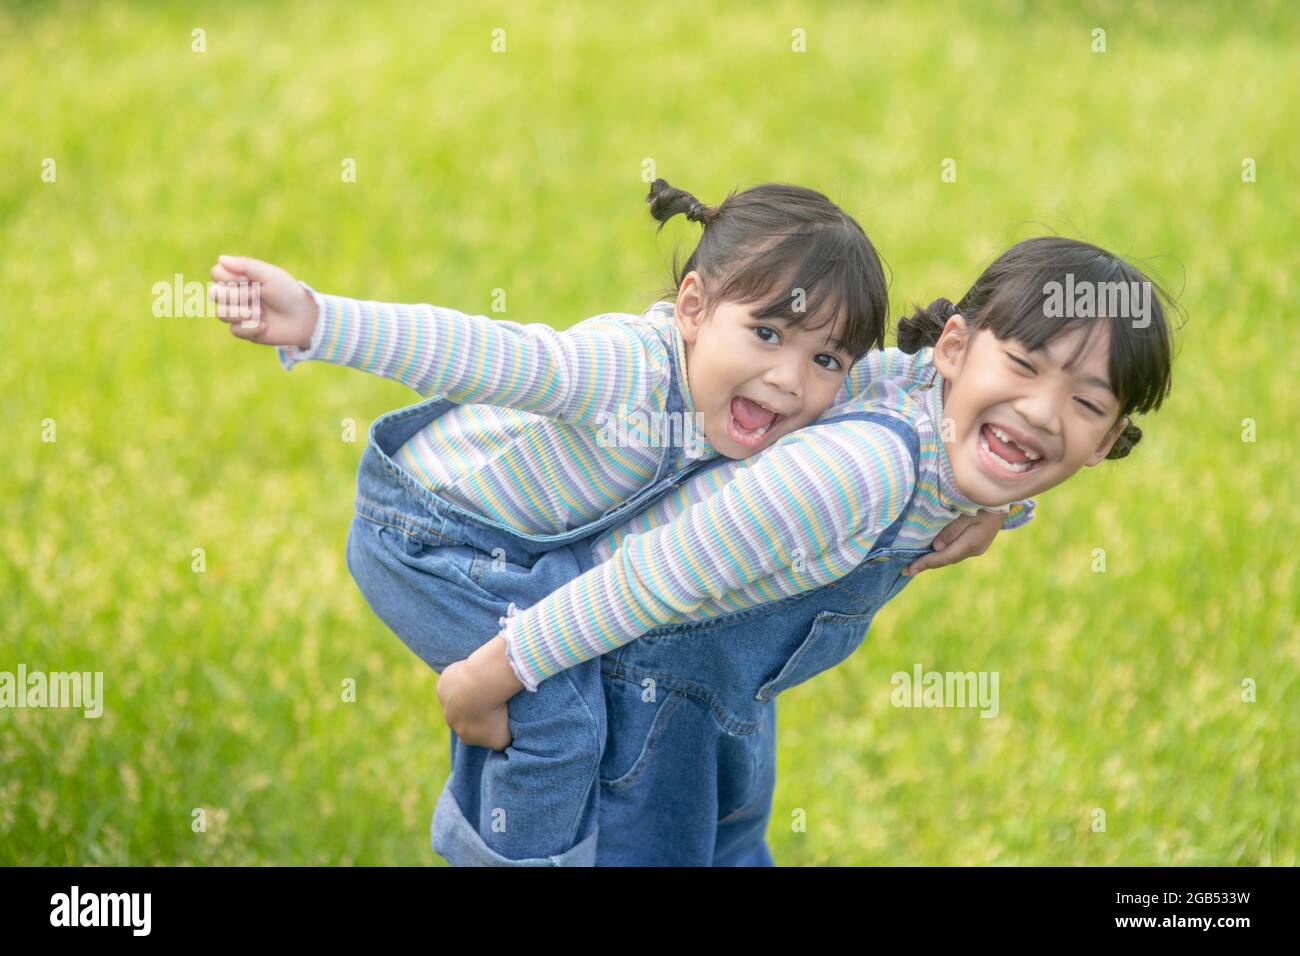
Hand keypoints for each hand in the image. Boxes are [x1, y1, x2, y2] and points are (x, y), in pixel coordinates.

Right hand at [208, 254, 317, 347]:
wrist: (302, 318)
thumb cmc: (287, 293)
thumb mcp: (269, 275)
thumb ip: (245, 266)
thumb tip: (220, 259)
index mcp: (239, 278)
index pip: (216, 273)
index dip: (229, 277)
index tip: (248, 279)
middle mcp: (235, 294)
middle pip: (214, 294)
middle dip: (235, 296)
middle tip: (255, 296)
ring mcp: (238, 313)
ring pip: (221, 314)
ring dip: (241, 313)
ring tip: (260, 312)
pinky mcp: (244, 330)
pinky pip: (234, 330)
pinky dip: (251, 327)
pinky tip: (265, 326)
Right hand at [435, 636, 523, 750]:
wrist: (480, 687)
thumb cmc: (494, 713)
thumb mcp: (505, 736)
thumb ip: (503, 742)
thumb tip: (505, 741)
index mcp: (465, 736)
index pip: (475, 732)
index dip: (486, 723)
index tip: (496, 713)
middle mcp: (450, 722)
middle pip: (464, 715)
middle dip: (476, 707)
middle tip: (491, 698)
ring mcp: (444, 704)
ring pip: (457, 698)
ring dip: (467, 692)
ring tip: (483, 684)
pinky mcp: (442, 686)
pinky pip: (453, 682)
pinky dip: (461, 678)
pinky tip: (473, 675)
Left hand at [903, 509, 1004, 575]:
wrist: (1006, 499)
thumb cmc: (984, 503)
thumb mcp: (967, 514)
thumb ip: (951, 531)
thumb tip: (937, 547)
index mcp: (970, 544)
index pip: (942, 557)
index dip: (924, 563)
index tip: (907, 569)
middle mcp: (974, 550)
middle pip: (945, 560)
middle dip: (926, 564)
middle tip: (906, 570)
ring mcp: (978, 548)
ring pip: (951, 557)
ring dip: (934, 561)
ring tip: (917, 564)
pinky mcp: (979, 544)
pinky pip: (957, 553)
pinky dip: (943, 555)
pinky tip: (935, 554)